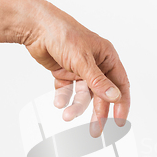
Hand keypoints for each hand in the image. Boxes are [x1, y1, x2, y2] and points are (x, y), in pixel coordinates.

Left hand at [24, 1, 129, 136]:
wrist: (35, 27)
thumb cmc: (62, 34)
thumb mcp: (83, 60)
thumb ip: (98, 81)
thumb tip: (114, 97)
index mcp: (107, 57)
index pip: (120, 84)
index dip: (121, 103)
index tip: (119, 121)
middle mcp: (96, 64)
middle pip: (101, 94)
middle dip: (97, 112)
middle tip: (96, 130)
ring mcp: (80, 69)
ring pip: (82, 94)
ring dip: (76, 106)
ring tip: (67, 115)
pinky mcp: (65, 72)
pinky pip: (67, 90)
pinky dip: (63, 97)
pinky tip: (59, 102)